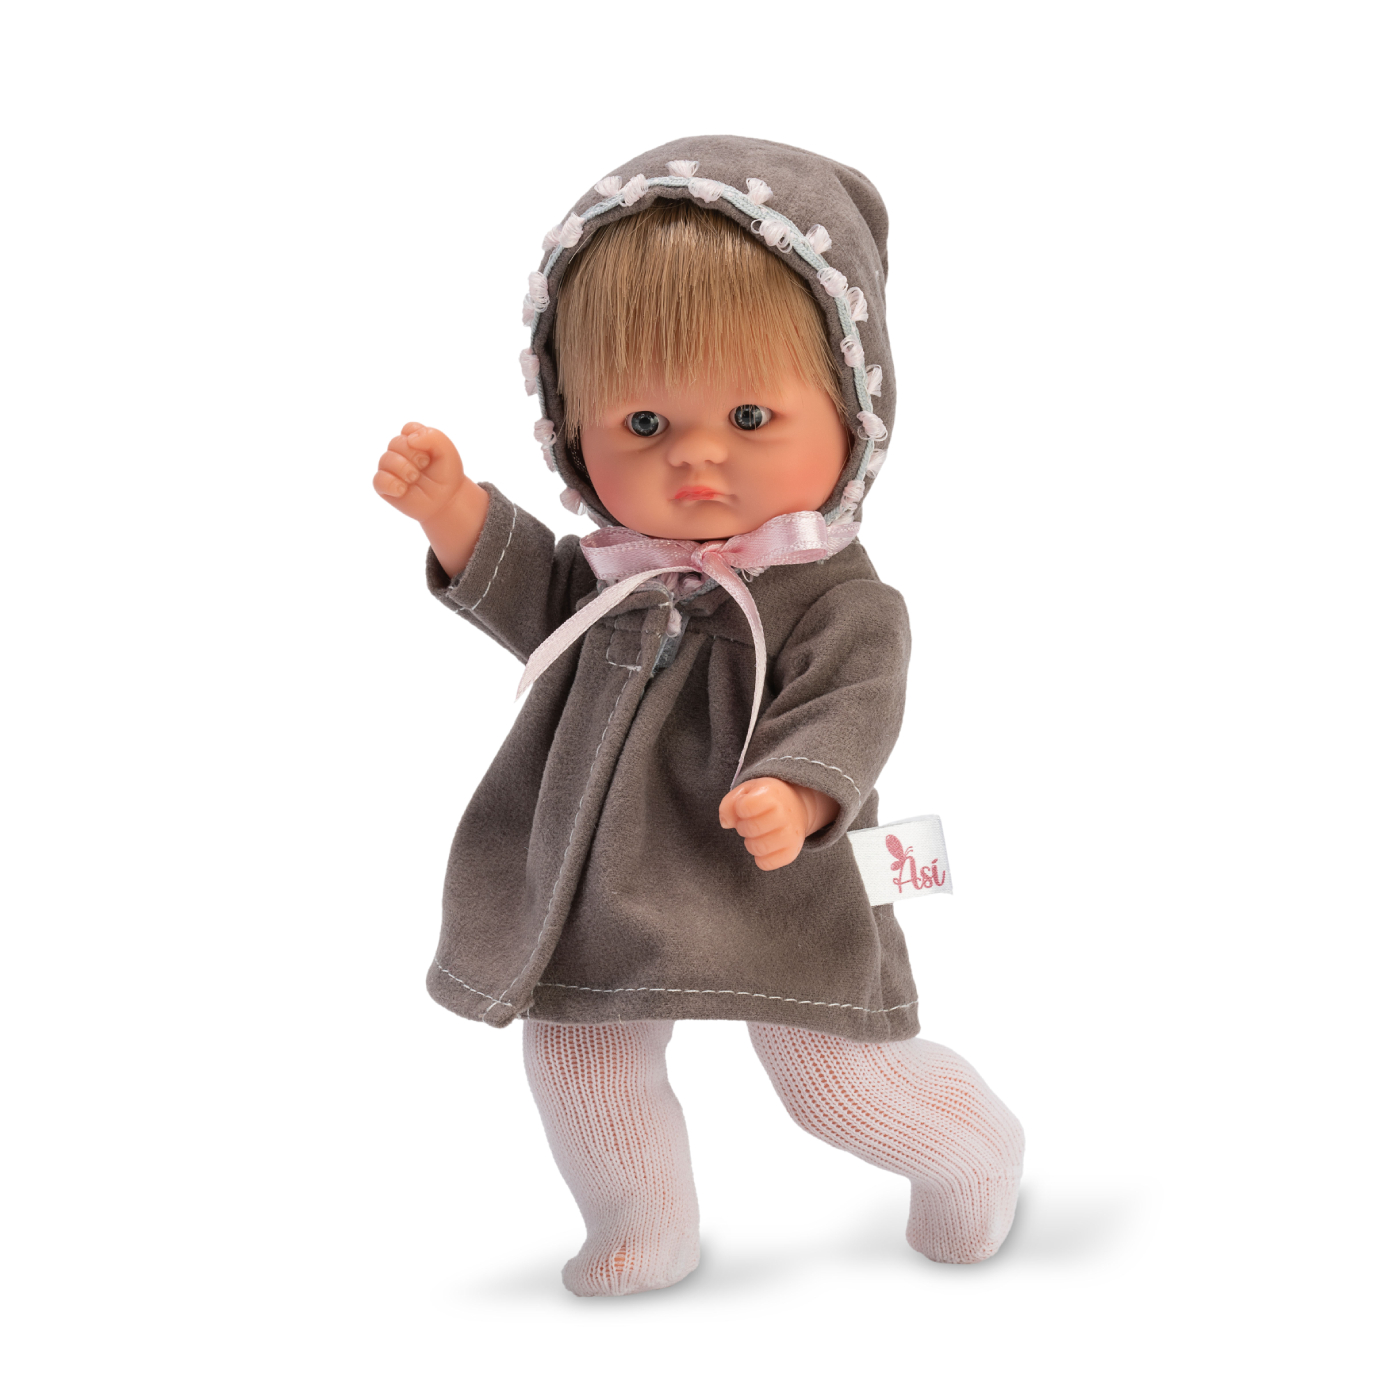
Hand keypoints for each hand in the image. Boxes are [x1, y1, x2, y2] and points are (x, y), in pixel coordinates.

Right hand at [373, 422, 487, 575]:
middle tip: (428, 472)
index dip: (424, 442)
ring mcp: (391, 471)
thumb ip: (434, 438)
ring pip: (386, 459)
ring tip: (417, 481)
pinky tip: (405, 489)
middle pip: (396, 443)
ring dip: (405, 470)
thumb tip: (411, 439)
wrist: (448, 504)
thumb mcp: (449, 452)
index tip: (434, 457)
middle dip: (415, 458)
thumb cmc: (448, 477)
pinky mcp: (386, 489)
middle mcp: (400, 453)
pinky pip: (377, 480)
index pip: (409, 429)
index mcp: (413, 440)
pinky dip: (391, 484)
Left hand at [718, 778, 839, 870]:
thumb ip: (729, 803)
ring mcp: (790, 835)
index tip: (747, 807)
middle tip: (752, 822)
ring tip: (759, 833)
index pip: (744, 807)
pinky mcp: (791, 852)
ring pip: (756, 849)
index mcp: (772, 794)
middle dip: (744, 827)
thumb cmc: (767, 799)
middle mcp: (784, 814)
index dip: (740, 809)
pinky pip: (765, 863)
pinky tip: (766, 846)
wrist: (797, 807)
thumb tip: (726, 823)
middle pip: (749, 830)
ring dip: (751, 843)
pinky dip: (760, 857)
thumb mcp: (747, 791)